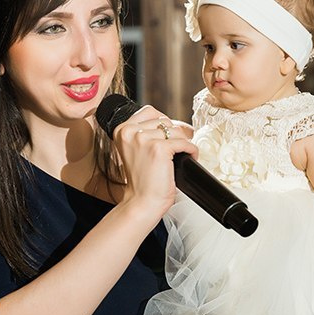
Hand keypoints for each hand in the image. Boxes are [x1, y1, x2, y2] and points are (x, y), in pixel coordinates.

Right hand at [111, 106, 197, 220]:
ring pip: (176, 130)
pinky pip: (185, 142)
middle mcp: (130, 131)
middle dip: (174, 135)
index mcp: (122, 130)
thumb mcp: (136, 150)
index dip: (164, 123)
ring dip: (183, 143)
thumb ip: (146, 133)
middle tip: (175, 151)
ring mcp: (144, 139)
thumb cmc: (141, 181)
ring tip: (181, 156)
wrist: (141, 202)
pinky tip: (189, 158)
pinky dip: (191, 151)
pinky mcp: (159, 148)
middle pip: (165, 120)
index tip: (168, 137)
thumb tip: (175, 123)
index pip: (150, 111)